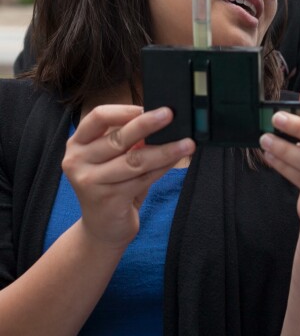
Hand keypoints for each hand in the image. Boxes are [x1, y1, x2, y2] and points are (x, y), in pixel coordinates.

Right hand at [62, 105, 194, 248]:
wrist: (103, 228)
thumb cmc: (113, 186)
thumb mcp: (114, 159)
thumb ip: (129, 140)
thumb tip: (160, 119)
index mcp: (78, 144)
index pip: (97, 117)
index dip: (123, 110)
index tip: (146, 106)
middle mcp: (77, 161)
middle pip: (118, 138)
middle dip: (148, 124)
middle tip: (170, 114)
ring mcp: (90, 182)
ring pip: (134, 160)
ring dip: (164, 150)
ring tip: (187, 143)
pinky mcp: (107, 200)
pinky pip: (142, 179)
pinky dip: (163, 168)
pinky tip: (177, 160)